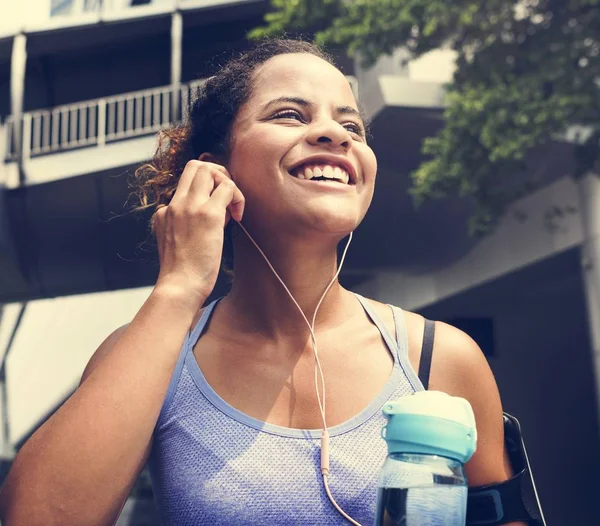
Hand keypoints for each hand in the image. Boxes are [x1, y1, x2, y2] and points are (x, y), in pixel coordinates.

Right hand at [152, 159, 244, 302]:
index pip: (185, 181)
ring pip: (210, 170)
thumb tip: (211, 219)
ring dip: (227, 184)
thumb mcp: (173, 245)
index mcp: (164, 212)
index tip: (215, 206)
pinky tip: (237, 218)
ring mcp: (190, 206)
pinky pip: (228, 187)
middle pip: (196, 166)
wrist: (179, 286)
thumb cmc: (182, 274)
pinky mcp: (208, 214)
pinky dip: (238, 197)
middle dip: (217, 174)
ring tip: (232, 210)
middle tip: (228, 197)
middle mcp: (175, 204)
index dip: (205, 187)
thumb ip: (182, 227)